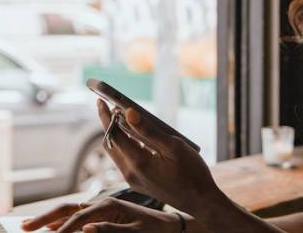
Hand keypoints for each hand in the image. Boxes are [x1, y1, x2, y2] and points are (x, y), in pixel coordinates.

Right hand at [20, 197, 180, 232]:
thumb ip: (111, 230)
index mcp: (108, 206)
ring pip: (70, 211)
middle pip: (66, 209)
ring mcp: (102, 209)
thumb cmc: (156, 231)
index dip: (59, 231)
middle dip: (45, 218)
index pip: (76, 218)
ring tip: (32, 226)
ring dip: (50, 219)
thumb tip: (85, 229)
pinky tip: (54, 228)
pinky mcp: (104, 215)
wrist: (172, 227)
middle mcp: (102, 204)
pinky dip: (63, 222)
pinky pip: (79, 217)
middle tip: (24, 227)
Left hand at [96, 99, 220, 213]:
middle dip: (107, 124)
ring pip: (117, 153)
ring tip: (120, 116)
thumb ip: (149, 130)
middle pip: (110, 144)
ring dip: (116, 134)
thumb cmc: (192, 173)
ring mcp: (134, 181)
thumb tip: (128, 112)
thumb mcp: (174, 146)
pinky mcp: (139, 183)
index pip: (114, 135)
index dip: (106, 116)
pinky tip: (134, 136)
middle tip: (107, 105)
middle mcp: (130, 174)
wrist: (201, 202)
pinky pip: (125, 160)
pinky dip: (125, 145)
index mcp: (138, 163)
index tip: (101, 100)